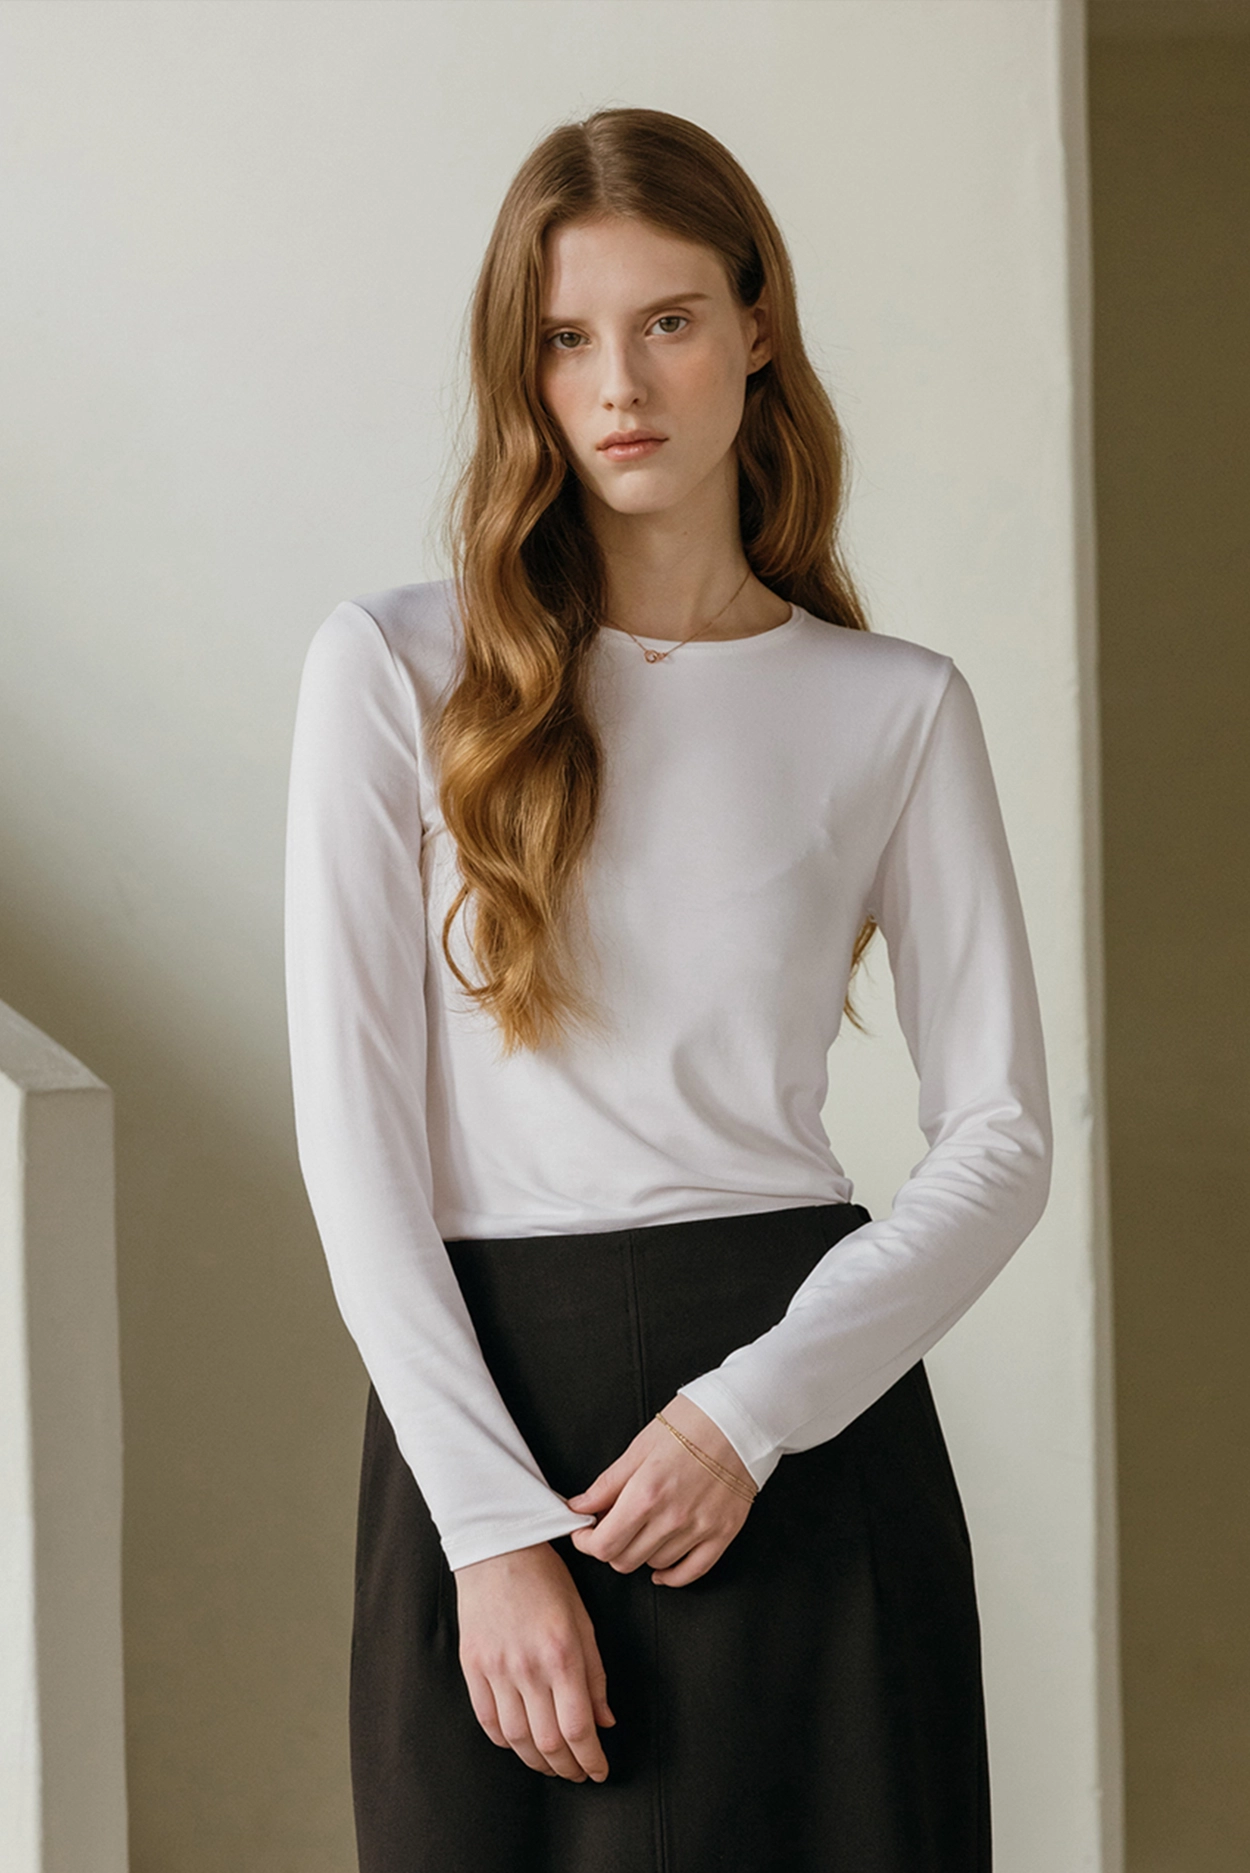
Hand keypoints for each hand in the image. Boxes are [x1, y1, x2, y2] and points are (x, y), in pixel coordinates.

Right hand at [452, 1541, 615, 1781]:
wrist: (497, 1548)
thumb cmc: (546, 1578)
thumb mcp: (583, 1620)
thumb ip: (595, 1674)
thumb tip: (604, 1722)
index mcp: (562, 1654)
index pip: (579, 1728)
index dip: (590, 1759)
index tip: (599, 1771)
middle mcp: (528, 1667)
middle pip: (548, 1742)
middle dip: (568, 1768)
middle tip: (578, 1773)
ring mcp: (496, 1668)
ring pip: (517, 1739)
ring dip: (537, 1762)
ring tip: (552, 1765)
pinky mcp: (472, 1666)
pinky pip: (487, 1720)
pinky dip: (505, 1741)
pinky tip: (520, 1743)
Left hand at [566, 1394, 755, 1586]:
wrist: (739, 1419)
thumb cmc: (691, 1423)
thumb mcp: (640, 1447)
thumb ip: (607, 1484)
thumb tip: (580, 1506)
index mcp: (646, 1493)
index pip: (604, 1544)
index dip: (586, 1542)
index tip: (584, 1532)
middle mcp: (672, 1518)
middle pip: (625, 1560)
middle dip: (610, 1547)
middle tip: (611, 1527)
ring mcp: (699, 1529)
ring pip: (654, 1565)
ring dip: (640, 1552)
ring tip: (642, 1529)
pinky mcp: (722, 1534)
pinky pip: (692, 1572)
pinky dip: (672, 1575)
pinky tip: (662, 1567)